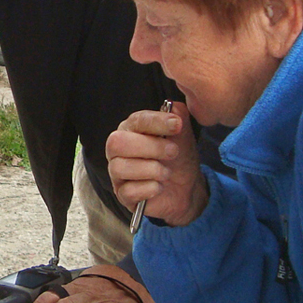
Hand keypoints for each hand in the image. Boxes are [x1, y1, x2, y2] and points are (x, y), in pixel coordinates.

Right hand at [106, 101, 208, 227]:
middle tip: (173, 152)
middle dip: (150, 147)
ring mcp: (117, 173)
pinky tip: (160, 187)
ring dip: (151, 169)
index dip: (156, 121)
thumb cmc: (178, 158)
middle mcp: (118, 149)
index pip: (135, 120)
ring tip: (167, 172)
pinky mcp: (122, 195)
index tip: (177, 125)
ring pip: (119, 168)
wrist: (186, 188)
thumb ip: (179, 118)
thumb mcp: (183, 136)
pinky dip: (149, 189)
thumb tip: (174, 108)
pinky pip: (128, 191)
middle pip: (117, 142)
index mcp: (131, 130)